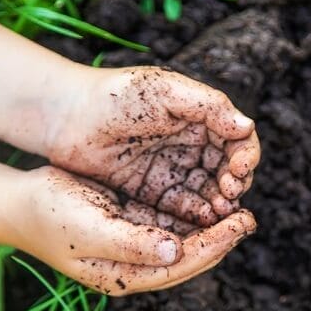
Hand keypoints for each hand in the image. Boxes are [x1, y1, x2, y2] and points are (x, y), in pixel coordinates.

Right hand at [9, 167, 255, 295]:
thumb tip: (175, 248)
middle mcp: (133, 266)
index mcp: (125, 276)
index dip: (215, 245)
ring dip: (210, 228)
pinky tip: (210, 200)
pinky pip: (169, 226)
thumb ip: (132, 242)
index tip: (242, 223)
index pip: (182, 264)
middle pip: (189, 257)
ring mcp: (132, 248)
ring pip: (183, 242)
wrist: (17, 201)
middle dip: (221, 239)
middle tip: (249, 217)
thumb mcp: (90, 228)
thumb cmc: (49, 215)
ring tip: (237, 209)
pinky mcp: (130, 227)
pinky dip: (191, 216)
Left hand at [47, 66, 259, 226]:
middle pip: (228, 169)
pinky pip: (183, 207)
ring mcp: (173, 169)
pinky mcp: (153, 191)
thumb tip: (247, 126)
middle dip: (236, 183)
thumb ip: (208, 106)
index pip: (238, 138)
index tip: (239, 168)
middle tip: (230, 192)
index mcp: (199, 116)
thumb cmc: (114, 94)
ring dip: (221, 202)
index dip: (246, 154)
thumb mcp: (164, 91)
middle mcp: (190, 144)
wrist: (63, 117)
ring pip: (210, 191)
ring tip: (221, 210)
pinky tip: (203, 220)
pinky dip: (197, 215)